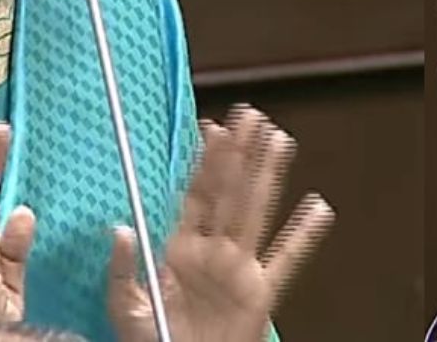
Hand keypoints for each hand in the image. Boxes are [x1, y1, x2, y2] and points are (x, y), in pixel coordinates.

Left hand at [107, 107, 334, 341]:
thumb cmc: (156, 341)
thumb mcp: (125, 307)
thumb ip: (121, 270)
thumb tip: (118, 229)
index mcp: (179, 250)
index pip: (196, 194)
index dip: (204, 162)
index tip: (212, 128)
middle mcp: (212, 252)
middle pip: (229, 192)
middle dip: (239, 153)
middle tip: (251, 116)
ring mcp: (238, 269)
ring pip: (256, 211)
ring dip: (268, 174)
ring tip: (279, 140)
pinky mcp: (260, 293)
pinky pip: (286, 259)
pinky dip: (304, 235)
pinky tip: (318, 208)